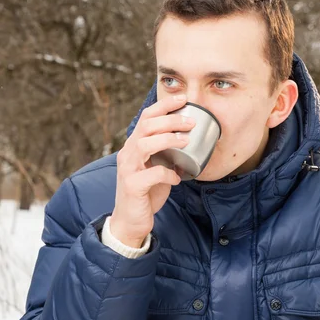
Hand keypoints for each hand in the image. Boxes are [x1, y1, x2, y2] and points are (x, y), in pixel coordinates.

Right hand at [110, 93, 195, 247]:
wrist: (130, 221)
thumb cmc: (146, 194)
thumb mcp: (157, 169)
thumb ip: (166, 155)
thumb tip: (187, 142)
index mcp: (134, 147)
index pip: (146, 118)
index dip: (164, 106)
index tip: (183, 99)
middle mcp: (128, 154)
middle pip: (146, 126)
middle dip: (170, 120)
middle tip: (190, 122)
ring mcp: (128, 169)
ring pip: (145, 144)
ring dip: (168, 139)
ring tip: (186, 141)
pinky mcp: (132, 186)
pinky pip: (152, 174)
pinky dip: (167, 174)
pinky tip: (177, 178)